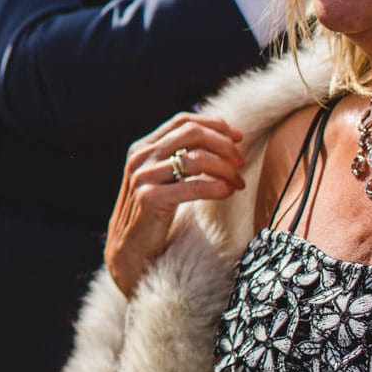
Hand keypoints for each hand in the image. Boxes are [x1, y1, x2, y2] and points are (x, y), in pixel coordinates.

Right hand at [105, 112, 245, 296]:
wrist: (131, 251)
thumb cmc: (154, 214)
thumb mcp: (162, 178)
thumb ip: (179, 157)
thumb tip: (220, 138)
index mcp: (142, 148)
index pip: (182, 121)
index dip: (214, 124)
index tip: (237, 137)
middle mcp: (140, 158)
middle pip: (191, 134)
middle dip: (223, 145)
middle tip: (240, 162)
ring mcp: (142, 177)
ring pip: (196, 158)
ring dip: (225, 169)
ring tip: (238, 183)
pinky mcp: (150, 198)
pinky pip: (194, 186)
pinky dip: (217, 187)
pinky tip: (228, 192)